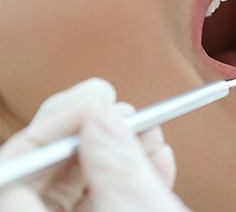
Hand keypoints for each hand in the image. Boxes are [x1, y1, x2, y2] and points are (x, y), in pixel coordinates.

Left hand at [0, 78, 189, 211]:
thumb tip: (104, 116)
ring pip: (85, 178)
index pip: (18, 169)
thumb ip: (118, 169)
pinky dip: (136, 170)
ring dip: (121, 145)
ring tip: (150, 126)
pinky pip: (111, 193)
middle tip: (118, 105)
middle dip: (91, 130)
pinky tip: (158, 154)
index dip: (53, 128)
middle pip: (51, 167)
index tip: (95, 101)